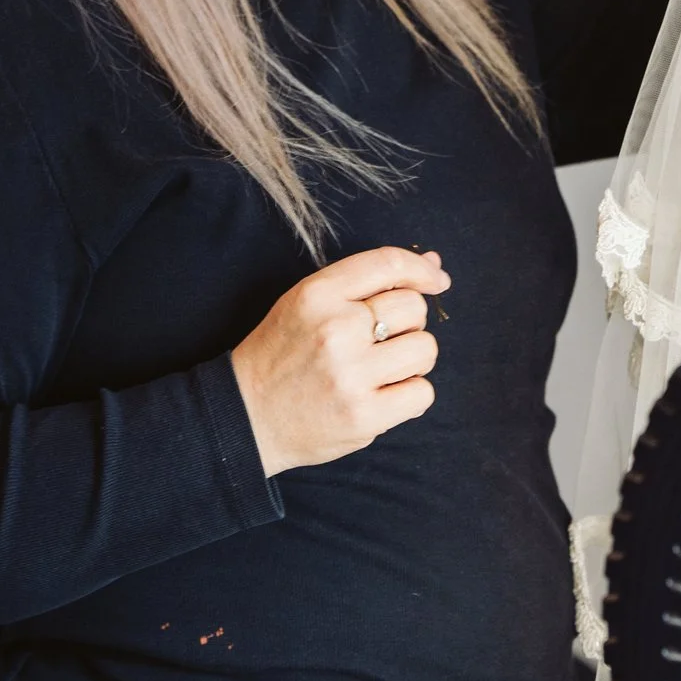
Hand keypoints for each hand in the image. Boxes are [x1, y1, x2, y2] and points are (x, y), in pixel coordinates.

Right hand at [228, 245, 451, 475]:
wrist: (245, 417)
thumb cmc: (284, 354)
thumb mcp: (310, 302)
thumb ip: (368, 281)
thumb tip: (434, 264)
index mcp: (318, 294)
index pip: (389, 263)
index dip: (421, 269)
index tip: (436, 281)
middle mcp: (335, 330)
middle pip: (414, 307)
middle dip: (409, 322)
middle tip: (381, 341)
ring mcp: (350, 375)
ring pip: (426, 349)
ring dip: (413, 359)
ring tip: (382, 369)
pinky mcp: (364, 417)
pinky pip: (422, 393)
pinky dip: (410, 394)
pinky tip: (383, 395)